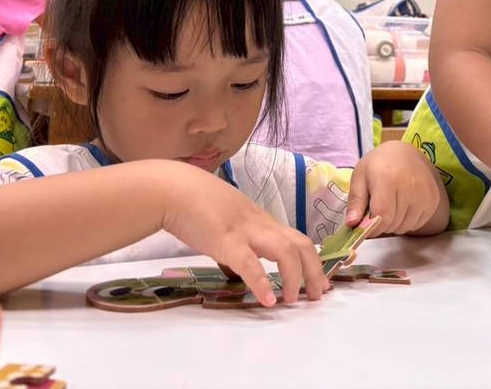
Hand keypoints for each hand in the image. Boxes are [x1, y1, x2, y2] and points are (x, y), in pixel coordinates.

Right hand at [158, 162, 326, 305]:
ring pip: (285, 251)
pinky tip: (269, 300)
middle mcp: (260, 224)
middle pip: (301, 244)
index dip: (311, 260)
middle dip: (314, 270)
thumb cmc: (194, 203)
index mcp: (260, 220)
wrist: (172, 189)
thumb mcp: (226, 220)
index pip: (296, 238)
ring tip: (293, 301)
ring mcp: (245, 231)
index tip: (318, 280)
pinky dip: (262, 283)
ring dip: (295, 277)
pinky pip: (250, 264)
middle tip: (317, 295)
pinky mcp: (226, 242)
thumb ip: (238, 238)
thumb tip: (241, 262)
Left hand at [344, 141, 448, 234]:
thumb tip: (351, 224)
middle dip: (381, 224)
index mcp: (387, 178)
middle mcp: (409, 185)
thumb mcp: (360, 177)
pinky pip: (417, 224)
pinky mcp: (433, 199)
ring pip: (404, 226)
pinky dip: (407, 221)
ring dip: (394, 224)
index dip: (372, 226)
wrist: (405, 153)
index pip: (382, 216)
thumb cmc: (379, 165)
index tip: (366, 224)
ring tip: (390, 206)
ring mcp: (424, 193)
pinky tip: (402, 206)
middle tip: (377, 210)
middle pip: (393, 223)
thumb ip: (355, 201)